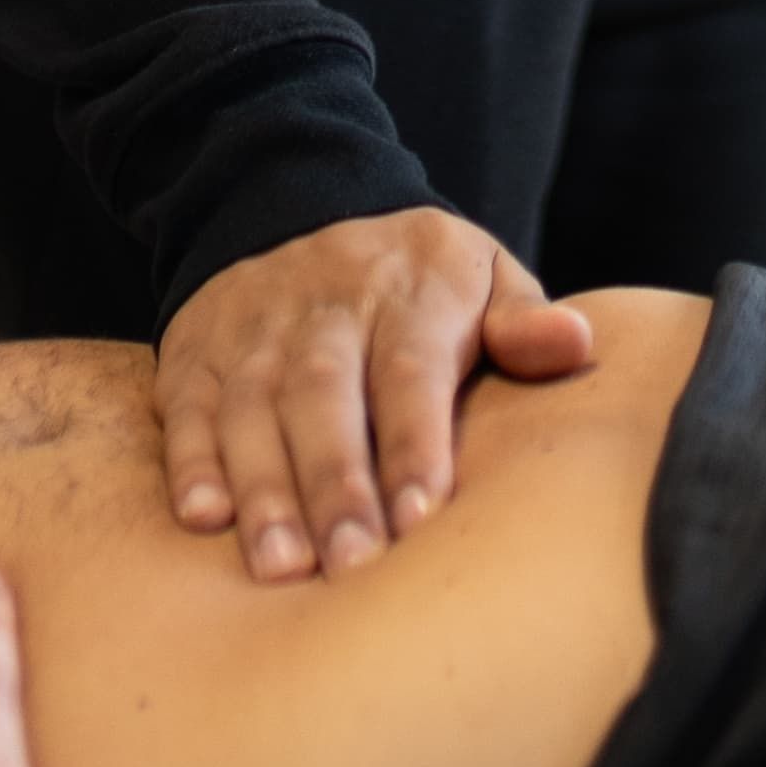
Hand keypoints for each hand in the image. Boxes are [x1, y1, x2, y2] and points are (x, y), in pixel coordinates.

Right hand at [156, 206, 593, 584]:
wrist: (296, 198)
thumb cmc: (417, 277)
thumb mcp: (483, 272)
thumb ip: (524, 319)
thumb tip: (576, 343)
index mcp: (408, 289)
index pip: (410, 369)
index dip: (413, 444)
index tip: (421, 519)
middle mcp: (324, 305)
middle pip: (324, 393)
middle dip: (335, 484)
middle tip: (350, 568)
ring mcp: (255, 327)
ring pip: (253, 405)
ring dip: (264, 486)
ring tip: (281, 566)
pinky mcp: (200, 349)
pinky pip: (188, 402)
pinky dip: (189, 458)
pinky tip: (202, 516)